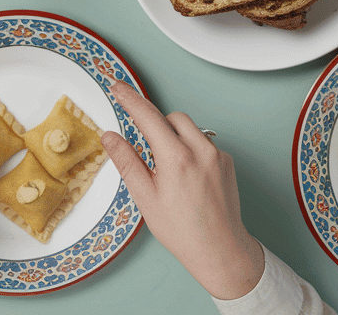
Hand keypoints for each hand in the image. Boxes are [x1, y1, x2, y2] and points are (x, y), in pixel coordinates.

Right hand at [101, 82, 263, 299]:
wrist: (220, 250)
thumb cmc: (182, 231)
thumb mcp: (145, 198)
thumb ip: (126, 162)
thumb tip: (110, 137)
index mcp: (176, 158)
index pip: (147, 116)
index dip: (129, 99)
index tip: (117, 87)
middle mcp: (201, 151)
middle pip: (172, 117)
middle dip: (156, 124)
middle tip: (147, 148)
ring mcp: (217, 155)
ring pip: (190, 128)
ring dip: (175, 136)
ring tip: (169, 169)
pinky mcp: (227, 162)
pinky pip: (204, 142)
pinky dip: (191, 149)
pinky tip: (188, 177)